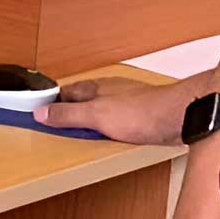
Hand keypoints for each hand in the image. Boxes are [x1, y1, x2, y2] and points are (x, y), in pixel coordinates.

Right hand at [38, 74, 199, 144]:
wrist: (180, 116)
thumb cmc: (143, 112)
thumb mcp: (97, 116)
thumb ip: (69, 115)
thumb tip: (42, 113)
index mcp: (97, 89)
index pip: (67, 92)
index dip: (53, 100)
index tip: (39, 106)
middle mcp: (111, 92)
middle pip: (84, 96)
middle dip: (71, 103)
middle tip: (57, 112)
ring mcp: (128, 101)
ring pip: (102, 103)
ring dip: (90, 111)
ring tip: (81, 120)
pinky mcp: (142, 113)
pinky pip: (118, 115)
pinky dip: (109, 121)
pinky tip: (111, 129)